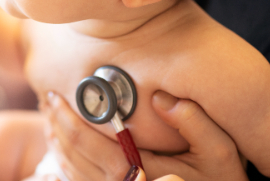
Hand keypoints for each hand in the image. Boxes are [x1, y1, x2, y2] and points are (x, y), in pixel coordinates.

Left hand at [41, 91, 246, 180]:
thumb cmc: (222, 177)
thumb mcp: (219, 150)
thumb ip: (194, 121)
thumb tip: (159, 97)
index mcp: (140, 174)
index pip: (90, 144)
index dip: (68, 119)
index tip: (56, 96)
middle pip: (73, 158)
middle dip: (56, 127)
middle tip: (47, 100)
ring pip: (71, 173)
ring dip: (57, 143)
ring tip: (50, 116)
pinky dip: (63, 164)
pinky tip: (60, 144)